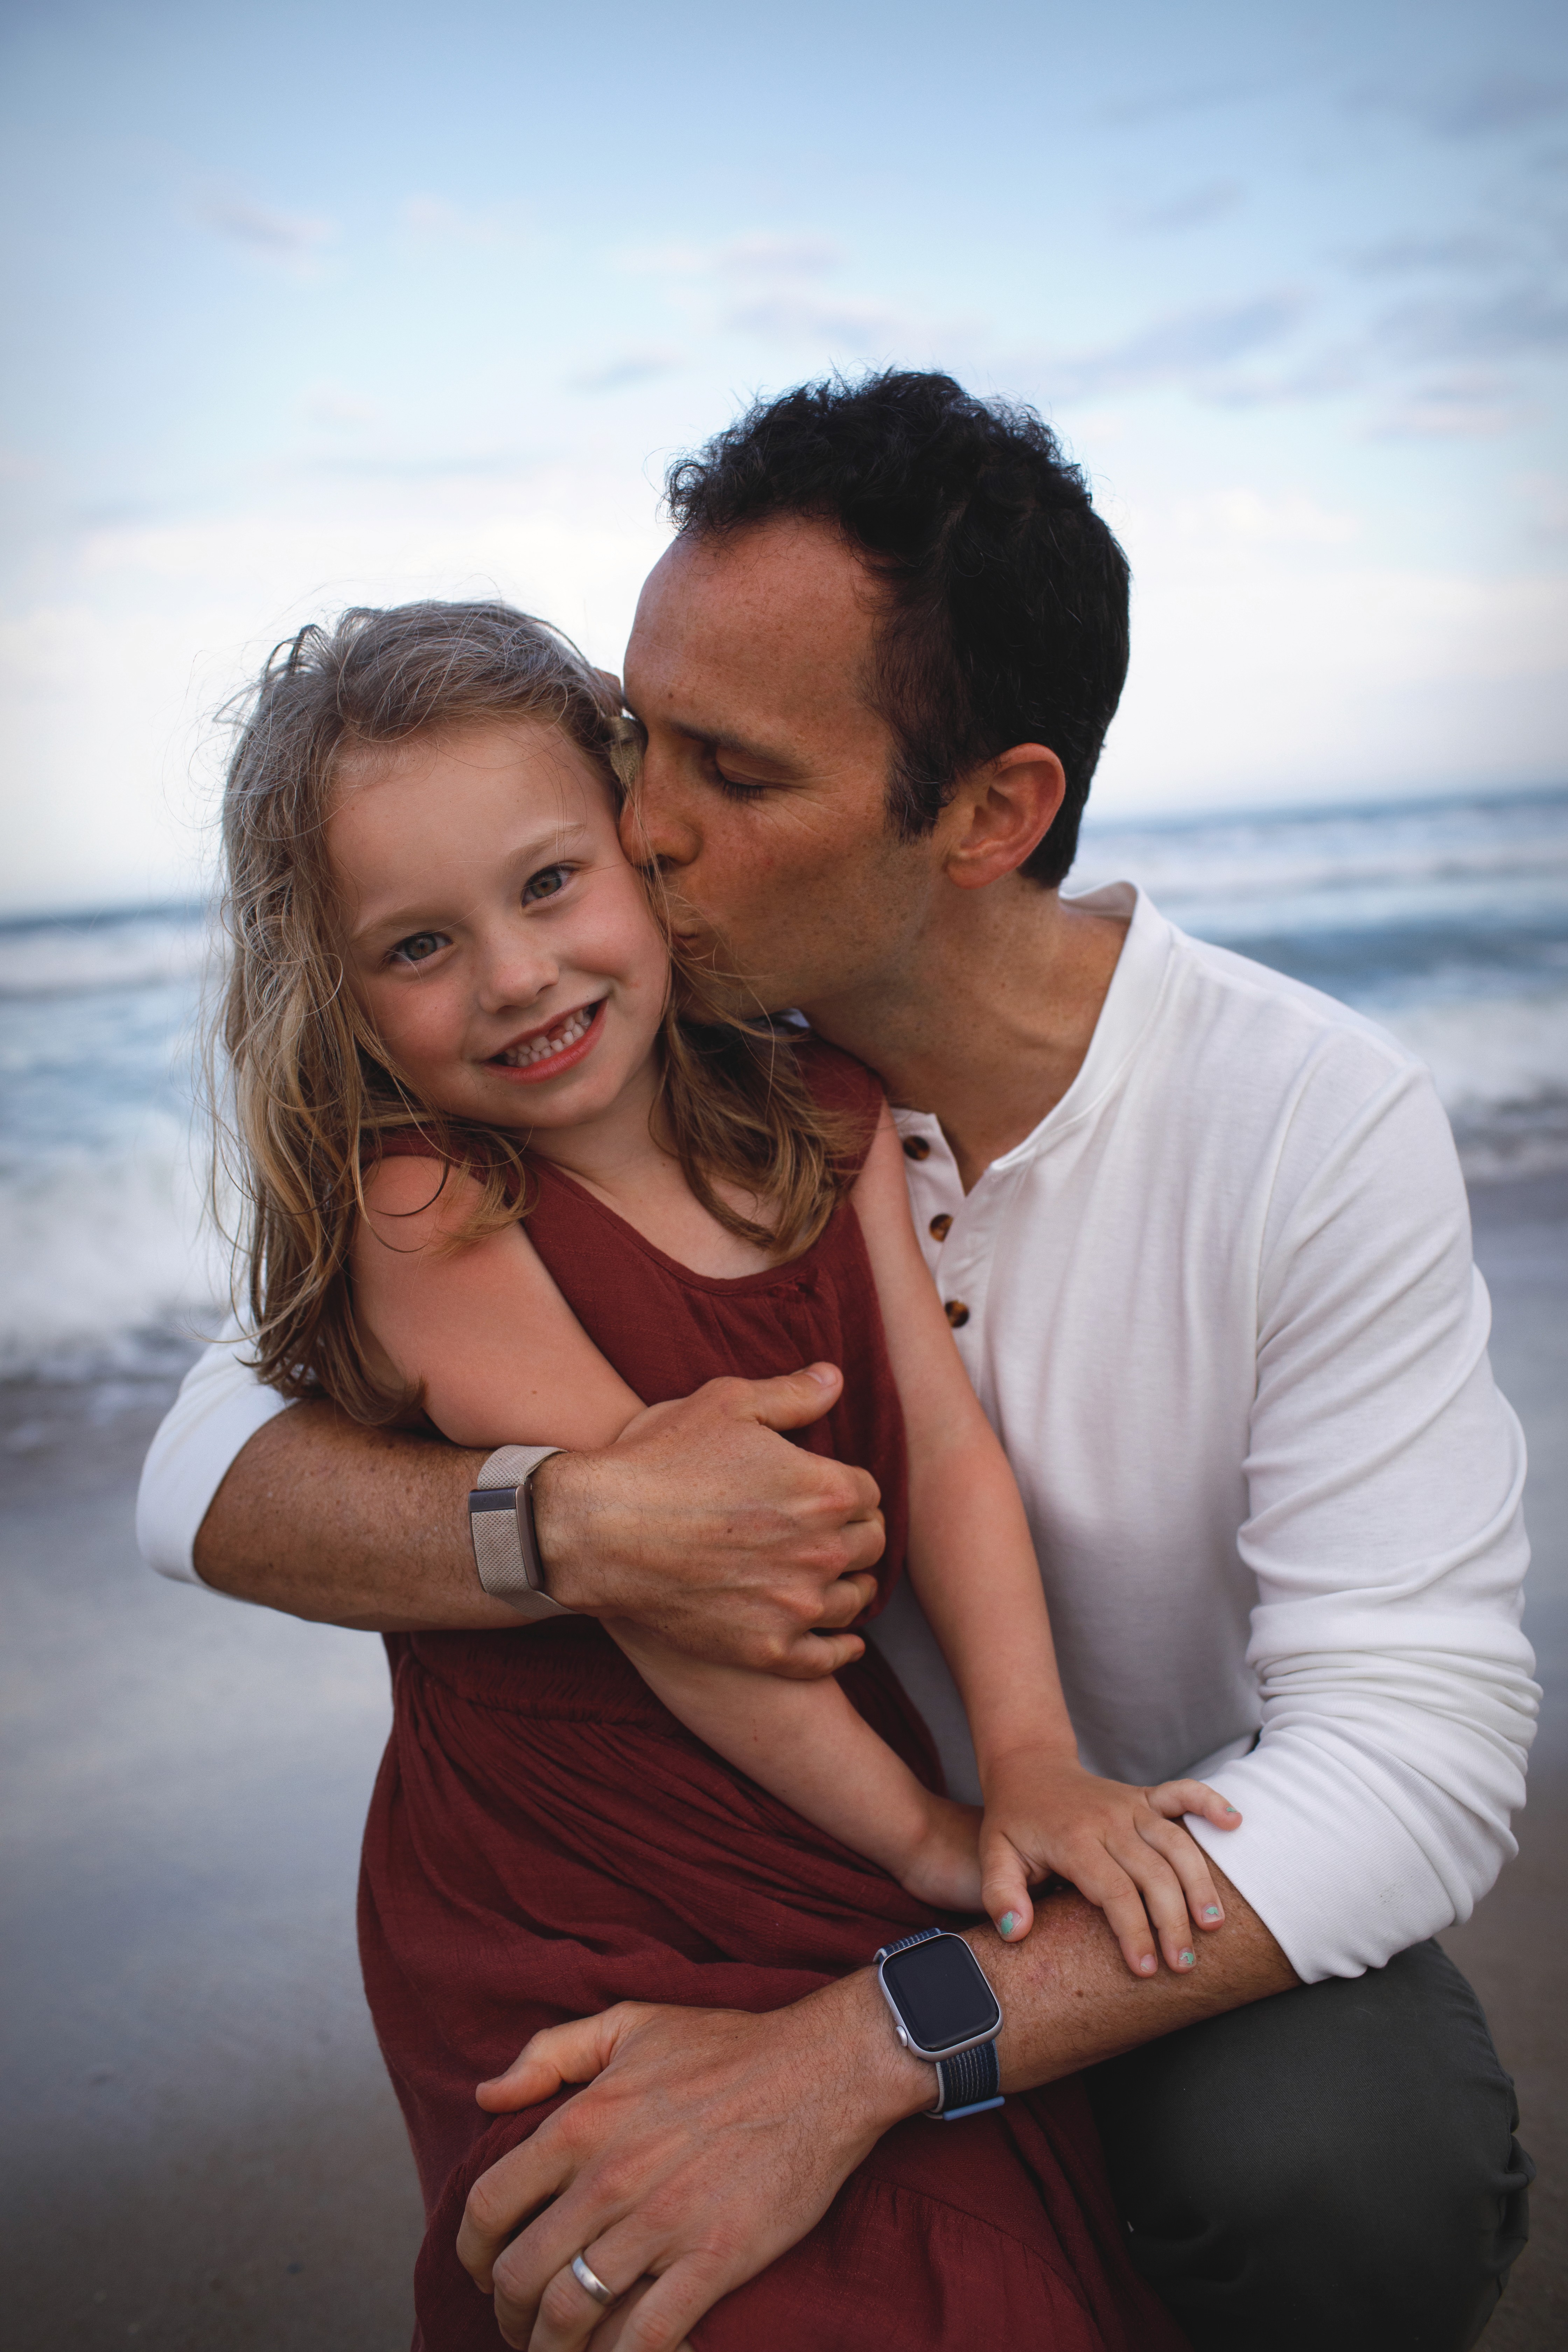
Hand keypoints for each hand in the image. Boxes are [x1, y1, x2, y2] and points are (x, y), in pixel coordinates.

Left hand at [457, 1977, 929, 2350]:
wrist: (821, 2070)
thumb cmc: (725, 2046)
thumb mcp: (629, 2022)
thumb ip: (549, 2053)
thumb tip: (486, 2094)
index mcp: (582, 2122)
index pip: (489, 2206)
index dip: (471, 2250)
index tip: (480, 2267)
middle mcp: (611, 2179)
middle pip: (521, 2274)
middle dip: (506, 2312)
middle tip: (515, 2321)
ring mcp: (662, 2225)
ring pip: (572, 2314)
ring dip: (548, 2348)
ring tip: (551, 2351)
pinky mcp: (713, 2262)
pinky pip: (645, 2337)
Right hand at [531, 1364, 884, 1676]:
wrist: (601, 1531)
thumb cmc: (662, 1459)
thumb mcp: (727, 1404)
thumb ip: (791, 1393)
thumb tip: (836, 1377)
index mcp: (824, 1490)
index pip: (870, 1494)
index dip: (850, 1490)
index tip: (832, 1493)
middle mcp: (822, 1550)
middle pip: (870, 1546)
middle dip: (857, 1534)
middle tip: (836, 1533)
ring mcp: (796, 1605)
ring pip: (854, 1600)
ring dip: (851, 1585)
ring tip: (839, 1579)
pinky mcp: (767, 1648)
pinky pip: (825, 1659)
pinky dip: (840, 1650)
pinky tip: (845, 1642)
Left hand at [977, 1748, 1241, 1976]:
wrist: (1027, 1769)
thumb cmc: (1013, 1821)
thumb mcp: (994, 1855)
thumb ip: (1001, 1894)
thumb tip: (1015, 1933)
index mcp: (1074, 1840)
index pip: (1113, 1891)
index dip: (1133, 1931)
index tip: (1146, 1969)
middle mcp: (1107, 1820)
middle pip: (1152, 1873)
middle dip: (1172, 1921)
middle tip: (1185, 1963)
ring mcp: (1129, 1805)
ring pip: (1176, 1842)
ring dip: (1199, 1882)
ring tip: (1213, 1924)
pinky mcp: (1144, 1795)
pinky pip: (1182, 1793)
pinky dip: (1209, 1802)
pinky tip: (1234, 1823)